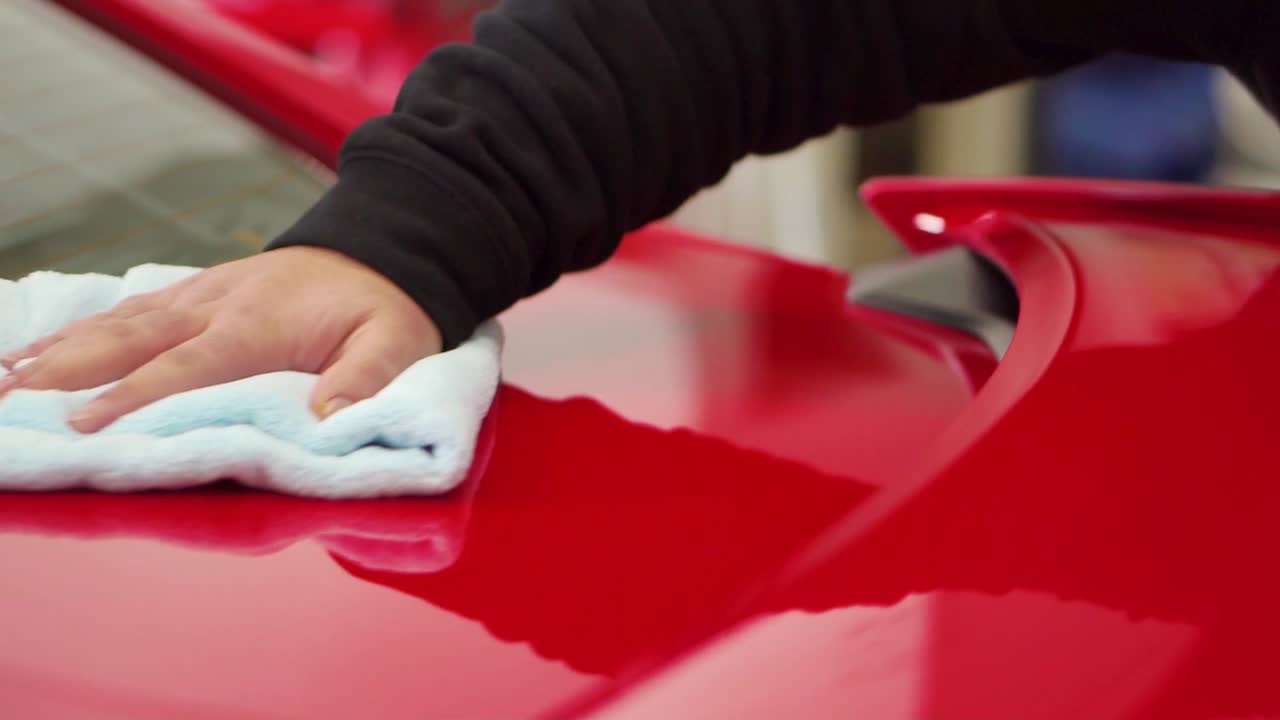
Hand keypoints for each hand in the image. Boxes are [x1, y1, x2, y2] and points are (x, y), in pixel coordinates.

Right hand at [0, 247, 441, 432]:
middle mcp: (218, 304)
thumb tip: (326, 421)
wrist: (386, 245)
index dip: (134, 397)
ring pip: (120, 320)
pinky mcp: (200, 289)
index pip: (186, 367)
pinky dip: (85, 325)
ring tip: (6, 376)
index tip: (83, 426)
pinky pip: (133, 305)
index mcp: (259, 325)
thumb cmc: (389, 307)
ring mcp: (203, 292)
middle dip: (67, 371)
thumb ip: (365, 381)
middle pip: (131, 339)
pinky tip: (47, 342)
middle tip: (10, 400)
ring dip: (60, 348)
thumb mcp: (397, 344)